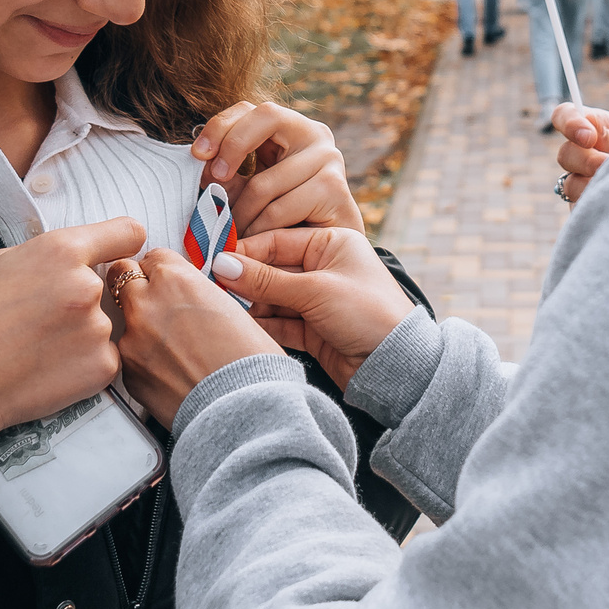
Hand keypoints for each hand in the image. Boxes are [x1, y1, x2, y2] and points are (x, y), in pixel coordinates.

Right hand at [0, 215, 146, 491]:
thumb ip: (42, 254)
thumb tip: (65, 256)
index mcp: (61, 251)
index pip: (127, 232)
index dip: (121, 244)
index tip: (118, 252)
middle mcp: (87, 286)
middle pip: (108, 286)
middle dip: (84, 299)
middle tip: (45, 319)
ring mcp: (98, 329)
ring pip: (104, 324)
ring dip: (82, 334)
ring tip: (39, 347)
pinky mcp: (104, 367)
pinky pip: (104, 358)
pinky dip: (83, 364)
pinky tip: (48, 367)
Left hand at [111, 249, 282, 427]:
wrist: (244, 410)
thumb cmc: (251, 362)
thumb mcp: (231, 308)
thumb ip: (198, 294)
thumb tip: (187, 296)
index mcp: (176, 279)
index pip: (152, 256)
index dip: (161, 269)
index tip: (166, 279)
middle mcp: (146, 303)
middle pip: (122, 277)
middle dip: (137, 286)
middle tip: (157, 304)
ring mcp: (132, 339)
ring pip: (124, 319)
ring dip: (140, 326)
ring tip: (171, 347)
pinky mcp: (127, 372)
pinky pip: (128, 355)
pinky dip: (142, 359)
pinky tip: (169, 371)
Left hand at [191, 100, 363, 235]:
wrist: (326, 254)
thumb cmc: (285, 220)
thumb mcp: (249, 190)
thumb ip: (227, 175)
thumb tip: (202, 166)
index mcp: (290, 128)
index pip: (250, 108)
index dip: (220, 126)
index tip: (198, 155)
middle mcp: (314, 134)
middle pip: (266, 116)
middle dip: (232, 147)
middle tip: (214, 182)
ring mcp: (329, 158)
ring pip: (264, 182)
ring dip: (239, 215)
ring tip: (230, 235)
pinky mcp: (334, 188)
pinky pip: (279, 210)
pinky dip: (259, 231)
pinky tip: (256, 242)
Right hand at [211, 227, 417, 391]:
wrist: (397, 366)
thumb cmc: (370, 314)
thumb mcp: (315, 290)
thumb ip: (266, 280)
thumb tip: (222, 265)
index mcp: (332, 244)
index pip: (276, 241)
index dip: (244, 253)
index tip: (212, 262)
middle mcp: (323, 269)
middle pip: (271, 270)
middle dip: (243, 281)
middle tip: (211, 288)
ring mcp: (318, 301)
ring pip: (272, 299)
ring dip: (250, 305)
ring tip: (222, 309)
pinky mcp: (313, 330)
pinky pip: (279, 323)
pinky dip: (262, 326)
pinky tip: (240, 328)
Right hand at [548, 102, 608, 204]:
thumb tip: (591, 129)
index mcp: (596, 128)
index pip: (565, 115)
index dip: (569, 122)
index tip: (588, 136)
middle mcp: (585, 155)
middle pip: (565, 153)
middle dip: (585, 160)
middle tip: (607, 165)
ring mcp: (584, 184)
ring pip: (570, 184)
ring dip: (593, 185)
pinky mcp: (588, 210)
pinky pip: (582, 209)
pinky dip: (601, 205)